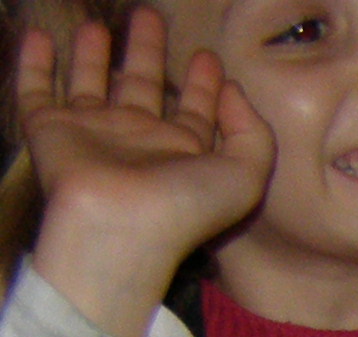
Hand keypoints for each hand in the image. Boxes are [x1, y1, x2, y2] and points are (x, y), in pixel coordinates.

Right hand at [20, 7, 272, 336]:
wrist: (119, 224)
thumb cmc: (185, 204)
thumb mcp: (245, 175)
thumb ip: (252, 132)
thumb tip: (234, 90)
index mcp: (183, 151)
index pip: (195, 110)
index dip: (203, 84)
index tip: (207, 56)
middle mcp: (138, 139)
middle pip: (143, 85)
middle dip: (147, 51)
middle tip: (149, 15)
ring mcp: (93, 132)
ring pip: (91, 83)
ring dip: (94, 54)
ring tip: (98, 23)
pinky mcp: (50, 128)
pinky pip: (36, 89)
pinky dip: (34, 63)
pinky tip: (39, 36)